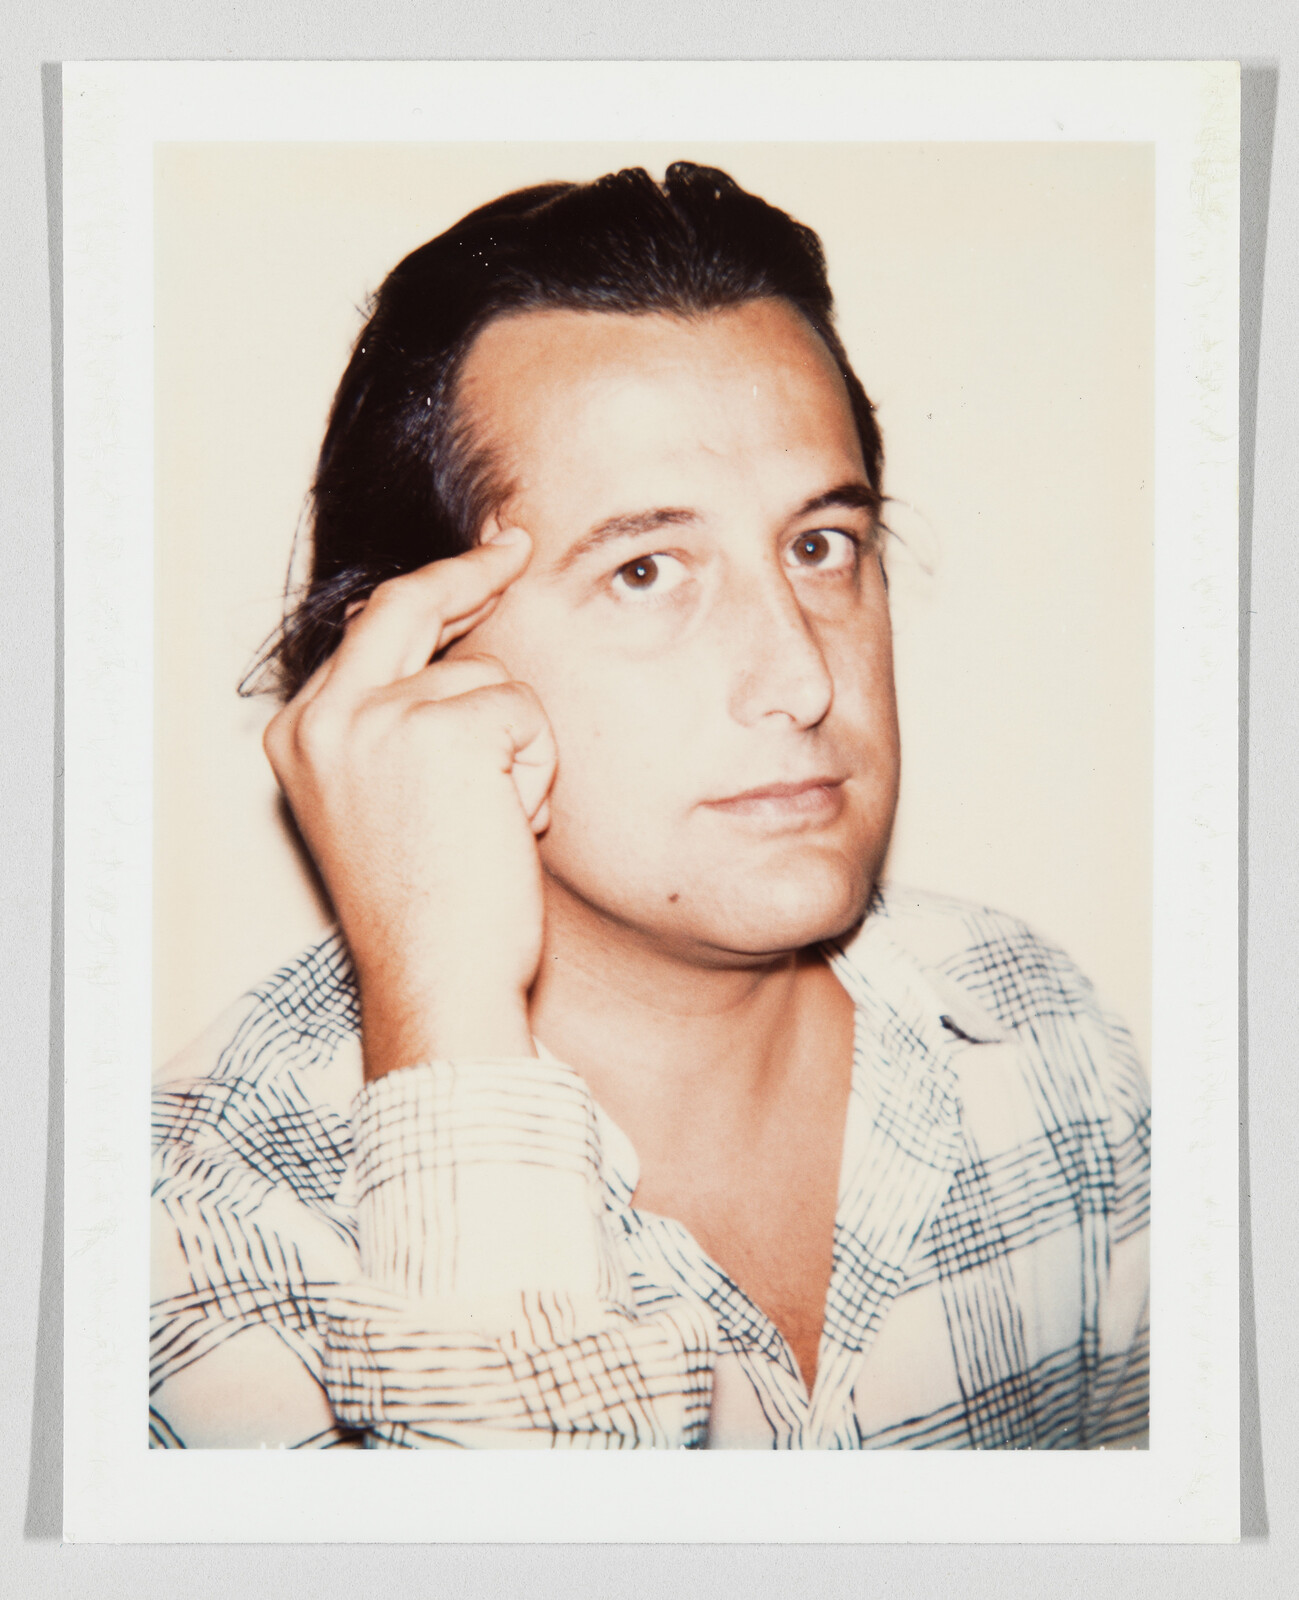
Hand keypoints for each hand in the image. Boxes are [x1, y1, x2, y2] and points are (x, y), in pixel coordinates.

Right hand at [263, 531, 554, 1076]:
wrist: (439, 980)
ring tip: (491, 824)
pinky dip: (537, 768)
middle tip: (517, 544)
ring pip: (489, 678)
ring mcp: (376, 718)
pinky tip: (509, 825)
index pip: (370, 634)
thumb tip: (456, 660)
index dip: (430, 595)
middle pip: (407, 606)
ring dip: (515, 747)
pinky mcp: (439, 729)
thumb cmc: (430, 911)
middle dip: (470, 572)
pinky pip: (524, 712)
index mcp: (301, 737)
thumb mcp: (388, 805)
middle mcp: (324, 717)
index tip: (474, 563)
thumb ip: (398, 729)